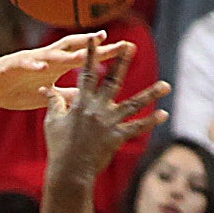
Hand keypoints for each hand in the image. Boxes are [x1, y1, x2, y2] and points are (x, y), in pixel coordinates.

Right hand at [0, 31, 129, 113]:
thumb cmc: (11, 91)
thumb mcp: (44, 96)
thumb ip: (65, 95)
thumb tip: (88, 98)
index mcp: (54, 67)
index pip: (83, 58)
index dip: (103, 53)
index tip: (125, 48)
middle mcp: (46, 60)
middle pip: (75, 49)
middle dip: (94, 45)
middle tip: (115, 40)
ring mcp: (30, 61)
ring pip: (53, 53)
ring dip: (70, 51)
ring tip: (85, 47)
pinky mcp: (12, 66)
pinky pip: (25, 65)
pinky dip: (34, 66)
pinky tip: (44, 67)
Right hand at [42, 38, 167, 182]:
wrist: (68, 172)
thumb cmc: (59, 148)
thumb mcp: (52, 123)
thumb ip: (54, 103)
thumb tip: (47, 89)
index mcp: (81, 103)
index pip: (86, 74)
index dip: (90, 56)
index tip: (94, 40)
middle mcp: (97, 109)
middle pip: (113, 82)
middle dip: (122, 62)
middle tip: (131, 46)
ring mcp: (109, 123)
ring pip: (133, 105)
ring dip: (151, 94)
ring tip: (166, 85)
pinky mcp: (116, 138)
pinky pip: (136, 128)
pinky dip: (150, 122)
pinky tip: (164, 114)